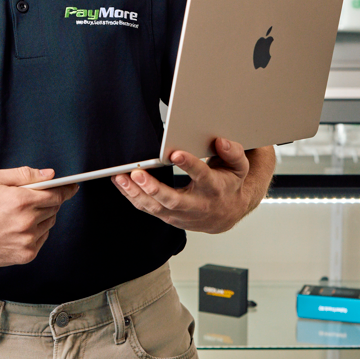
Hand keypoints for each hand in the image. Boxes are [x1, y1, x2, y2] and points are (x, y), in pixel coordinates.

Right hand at [0, 167, 77, 266]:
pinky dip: (37, 231)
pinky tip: (20, 227)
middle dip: (50, 201)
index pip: (55, 194)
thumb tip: (49, 175)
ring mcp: (27, 240)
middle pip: (54, 208)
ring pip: (49, 223)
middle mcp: (26, 222)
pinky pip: (42, 238)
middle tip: (36, 198)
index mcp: (20, 200)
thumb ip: (24, 174)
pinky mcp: (26, 255)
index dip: (66, 190)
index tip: (72, 187)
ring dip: (43, 216)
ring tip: (23, 214)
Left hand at [111, 137, 253, 232]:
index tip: (176, 153)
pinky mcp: (168, 217)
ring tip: (121, 177)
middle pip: (173, 200)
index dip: (189, 165)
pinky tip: (121, 183)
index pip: (202, 176)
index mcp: (214, 188)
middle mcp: (197, 204)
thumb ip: (233, 153)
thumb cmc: (228, 185)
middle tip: (138, 173)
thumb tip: (221, 142)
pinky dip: (132, 197)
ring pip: (156, 208)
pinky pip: (148, 209)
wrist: (227, 214)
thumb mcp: (239, 167)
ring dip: (136, 193)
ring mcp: (181, 214)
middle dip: (153, 188)